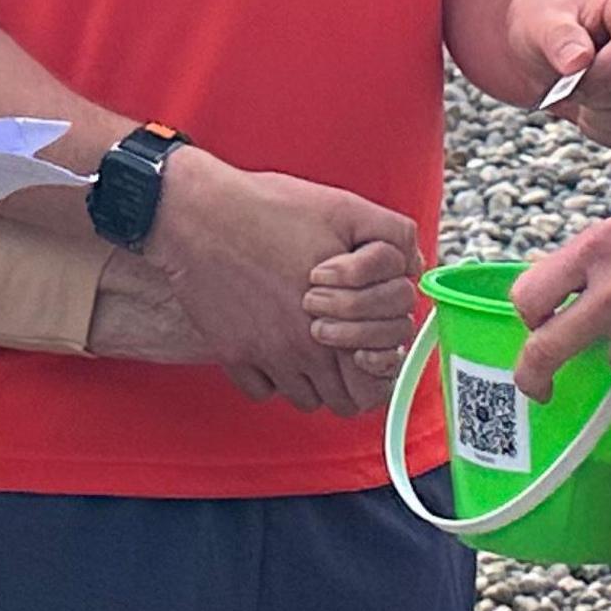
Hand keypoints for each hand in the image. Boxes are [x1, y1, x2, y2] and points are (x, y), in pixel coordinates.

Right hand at [142, 149, 418, 418]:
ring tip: (306, 343)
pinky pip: (261, 391)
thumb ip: (390, 238)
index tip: (369, 346)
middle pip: (343, 402)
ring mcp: (266, 356)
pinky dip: (269, 377)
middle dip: (348, 379)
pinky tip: (270, 343)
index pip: (375, 384)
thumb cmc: (267, 209)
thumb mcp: (344, 209)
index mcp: (340, 320)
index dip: (378, 367)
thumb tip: (412, 266)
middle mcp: (303, 349)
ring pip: (304, 400)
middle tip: (341, 349)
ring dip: (311, 379)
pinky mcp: (231, 355)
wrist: (198, 214)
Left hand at [509, 0, 610, 148]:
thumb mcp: (541, 25)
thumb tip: (578, 62)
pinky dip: (607, 129)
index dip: (600, 74)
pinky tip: (590, 110)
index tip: (568, 77)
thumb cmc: (549, 28)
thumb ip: (558, 38)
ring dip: (601, 115)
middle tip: (567, 87)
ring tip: (579, 94)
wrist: (554, 48)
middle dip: (597, 95)